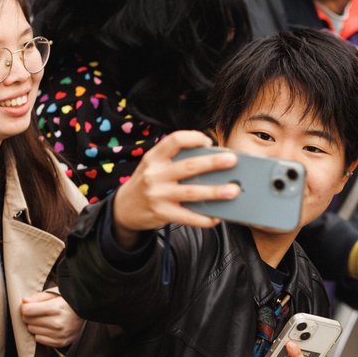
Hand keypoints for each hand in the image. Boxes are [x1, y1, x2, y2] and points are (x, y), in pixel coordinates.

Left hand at [20, 290, 84, 347]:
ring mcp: (60, 334)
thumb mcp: (53, 295)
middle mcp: (58, 322)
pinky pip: (39, 339)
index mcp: (56, 308)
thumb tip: (24, 301)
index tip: (29, 306)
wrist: (84, 312)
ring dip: (35, 325)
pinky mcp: (60, 342)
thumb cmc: (66, 302)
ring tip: (44, 320)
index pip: (28, 310)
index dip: (25, 308)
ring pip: (32, 330)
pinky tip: (48, 328)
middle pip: (28, 321)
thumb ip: (38, 298)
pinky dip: (41, 334)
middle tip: (37, 313)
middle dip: (30, 316)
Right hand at [111, 130, 239, 247]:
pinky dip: (204, 218)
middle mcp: (155, 174)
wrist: (124, 208)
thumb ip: (175, 160)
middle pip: (188, 166)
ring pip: (192, 192)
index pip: (174, 141)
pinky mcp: (162, 213)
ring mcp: (158, 195)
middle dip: (212, 163)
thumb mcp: (153, 165)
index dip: (193, 138)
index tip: (208, 141)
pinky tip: (217, 218)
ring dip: (215, 192)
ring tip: (233, 190)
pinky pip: (187, 216)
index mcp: (154, 157)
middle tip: (232, 160)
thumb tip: (212, 162)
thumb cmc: (147, 182)